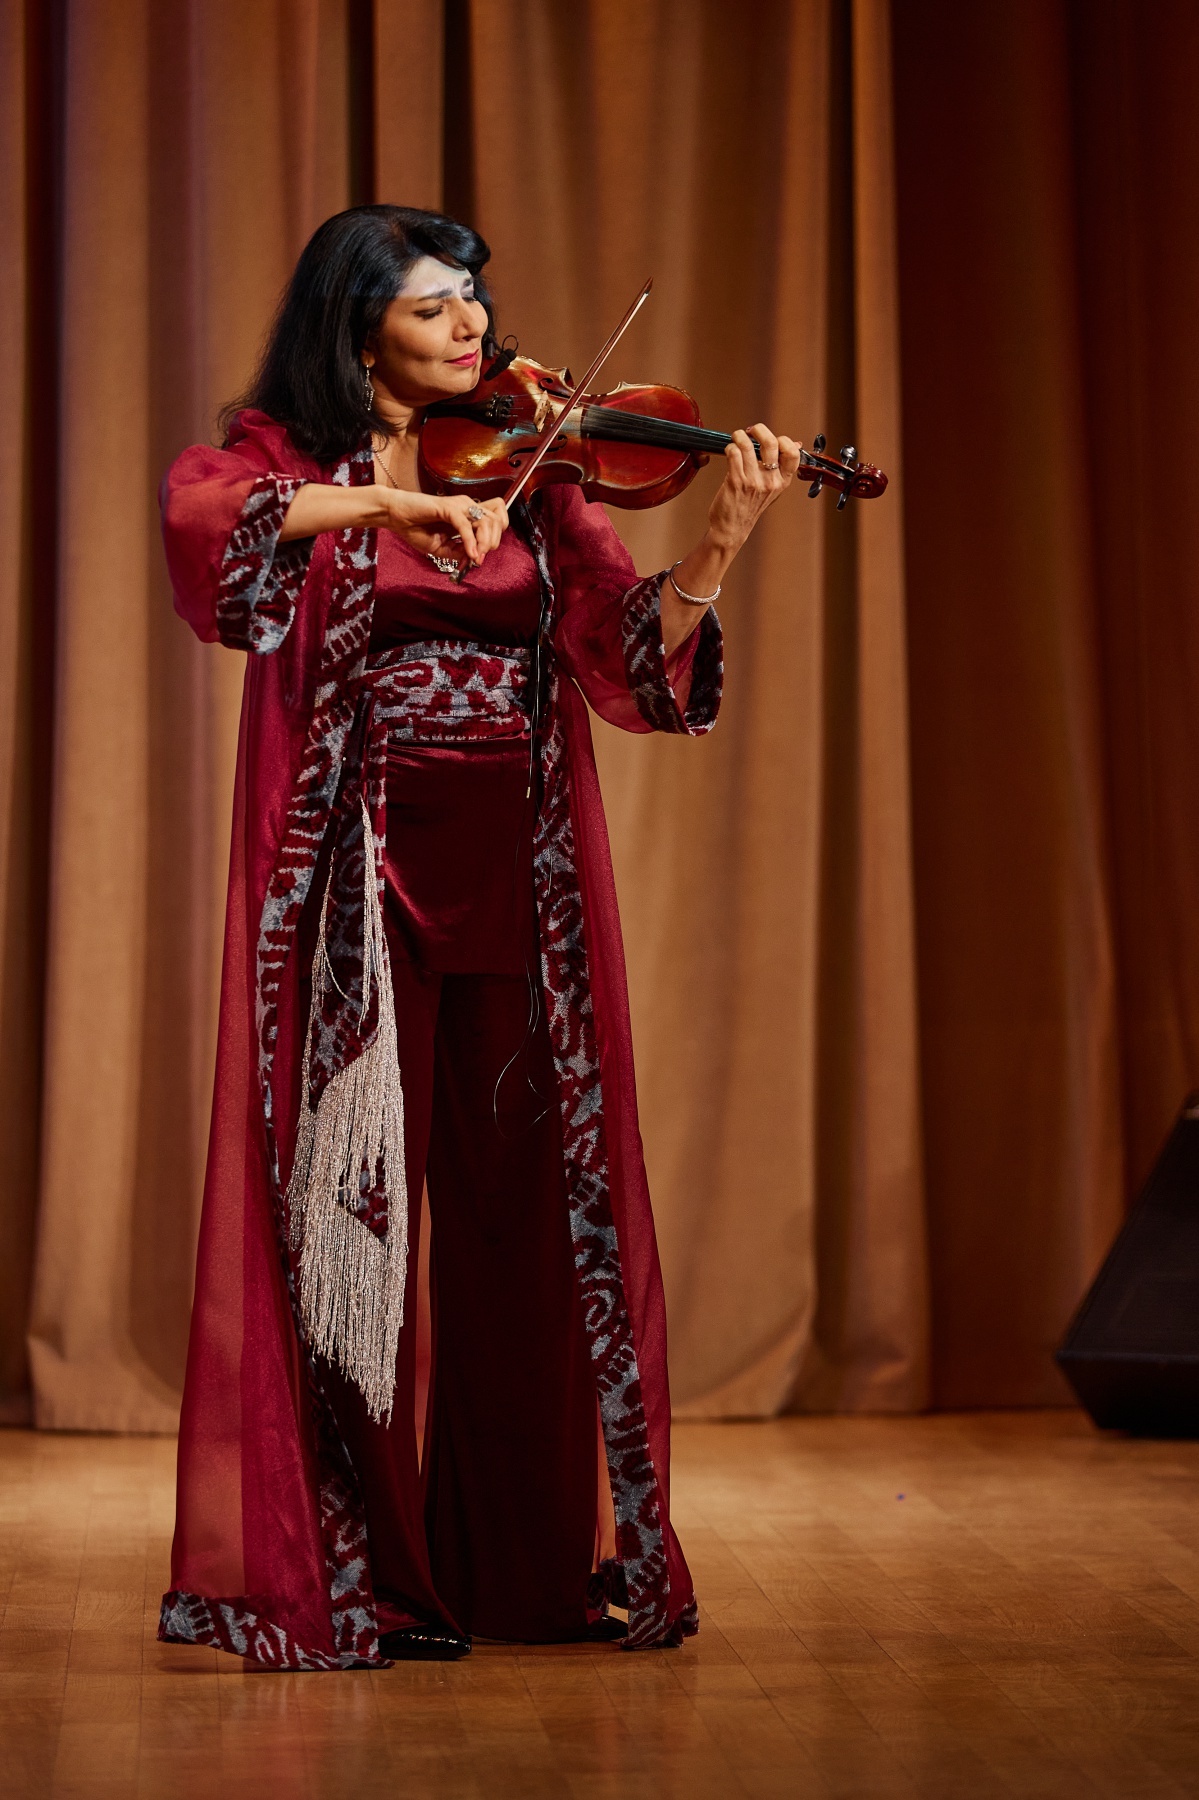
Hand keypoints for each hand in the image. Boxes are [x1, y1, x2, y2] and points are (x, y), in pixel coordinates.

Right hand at [380, 488, 508, 566]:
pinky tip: (469, 554)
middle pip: (497, 521)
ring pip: (487, 521)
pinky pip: (465, 524)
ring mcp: (459, 505)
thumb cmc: (416, 529)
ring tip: (475, 557)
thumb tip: (475, 559)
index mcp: (469, 514)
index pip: (498, 520)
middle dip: (492, 543)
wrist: (396, 517)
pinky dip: (470, 541)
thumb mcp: (442, 548)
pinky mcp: (448, 507)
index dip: (495, 538)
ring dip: (484, 542)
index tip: (481, 556)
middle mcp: (467, 506)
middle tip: (478, 558)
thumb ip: (459, 553)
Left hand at [706, 424, 801, 552]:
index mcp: (782, 481)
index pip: (793, 453)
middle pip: (771, 443)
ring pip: (748, 445)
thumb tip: (796, 444)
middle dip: (760, 430)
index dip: (783, 440)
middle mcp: (770, 481)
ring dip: (739, 436)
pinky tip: (730, 451)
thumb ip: (782, 467)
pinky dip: (730, 447)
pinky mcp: (735, 481)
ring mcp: (753, 481)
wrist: (731, 528)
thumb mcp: (772, 488)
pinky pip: (733, 453)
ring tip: (737, 438)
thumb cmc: (749, 507)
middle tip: (752, 431)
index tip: (772, 438)